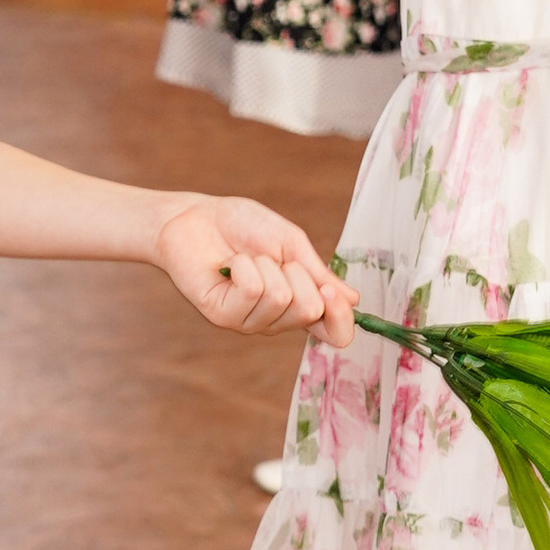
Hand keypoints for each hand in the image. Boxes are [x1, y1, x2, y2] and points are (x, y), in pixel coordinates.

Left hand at [154, 197, 347, 337]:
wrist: (196, 216)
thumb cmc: (242, 227)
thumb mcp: (290, 244)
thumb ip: (318, 273)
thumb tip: (353, 300)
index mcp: (299, 304)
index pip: (334, 333)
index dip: (341, 317)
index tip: (329, 289)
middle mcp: (276, 320)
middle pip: (310, 310)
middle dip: (296, 271)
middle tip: (272, 258)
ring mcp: (249, 321)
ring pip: (281, 298)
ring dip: (266, 264)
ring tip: (246, 259)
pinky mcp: (222, 316)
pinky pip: (252, 290)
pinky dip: (245, 265)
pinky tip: (230, 264)